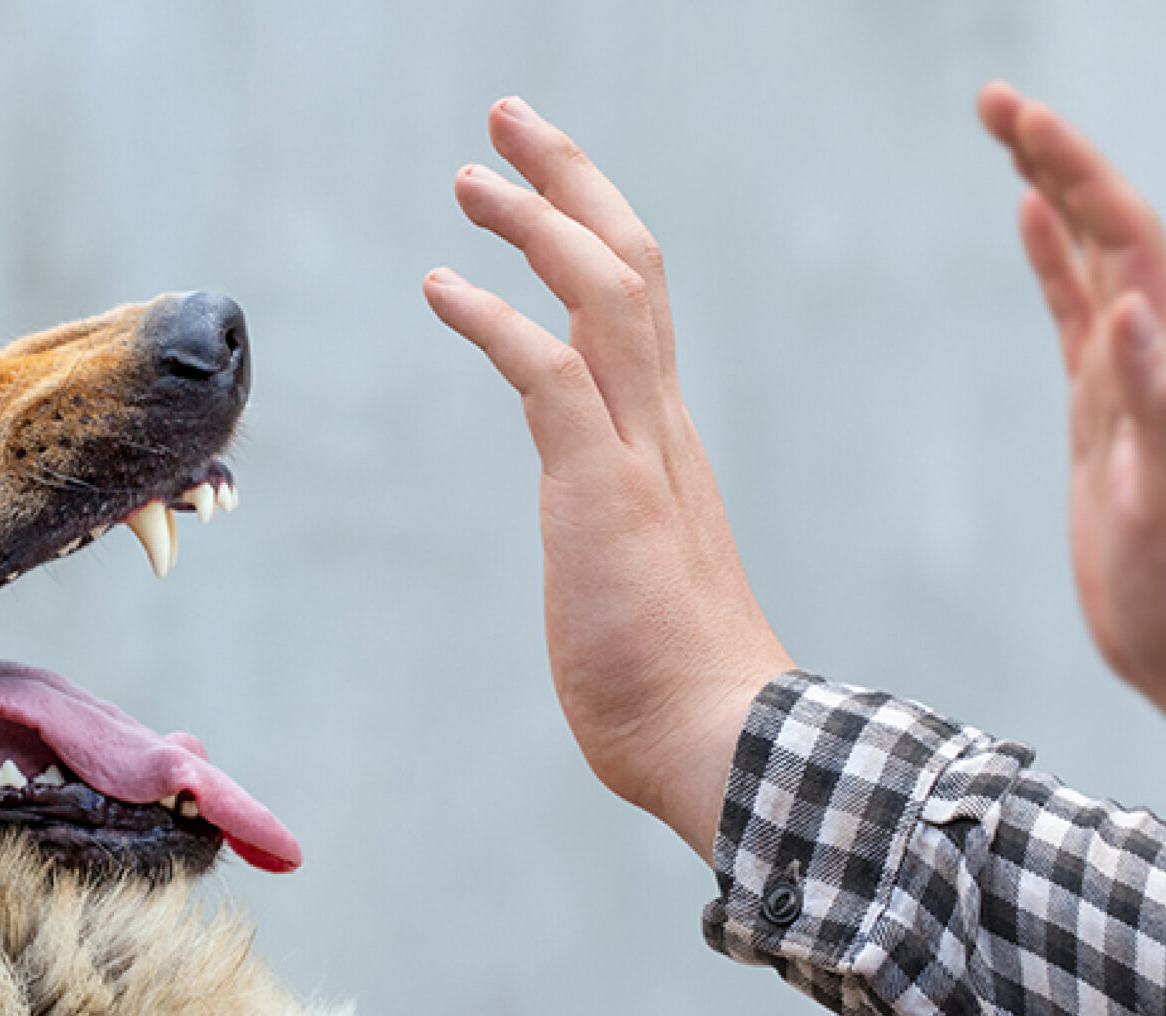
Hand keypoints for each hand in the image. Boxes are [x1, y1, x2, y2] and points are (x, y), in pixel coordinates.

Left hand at [424, 98, 791, 861]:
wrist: (723, 744)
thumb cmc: (676, 685)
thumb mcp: (637, 580)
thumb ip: (619, 537)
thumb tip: (603, 550)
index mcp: (666, 441)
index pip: (638, 305)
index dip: (591, 230)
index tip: (542, 187)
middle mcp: (661, 427)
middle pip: (630, 263)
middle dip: (570, 181)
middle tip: (509, 121)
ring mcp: (638, 453)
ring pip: (603, 292)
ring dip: (536, 221)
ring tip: (470, 175)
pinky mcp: (602, 490)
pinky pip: (548, 373)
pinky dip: (495, 317)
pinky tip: (441, 285)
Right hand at [979, 82, 1165, 774]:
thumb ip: (1159, 405)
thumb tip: (1128, 306)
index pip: (1124, 238)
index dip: (1075, 171)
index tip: (1019, 119)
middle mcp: (1154, 356)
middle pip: (1106, 227)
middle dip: (1055, 156)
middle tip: (992, 100)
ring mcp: (1127, 381)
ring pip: (1091, 259)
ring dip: (1053, 191)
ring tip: (1007, 136)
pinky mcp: (1102, 414)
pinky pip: (1073, 314)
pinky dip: (1051, 261)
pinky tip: (1028, 228)